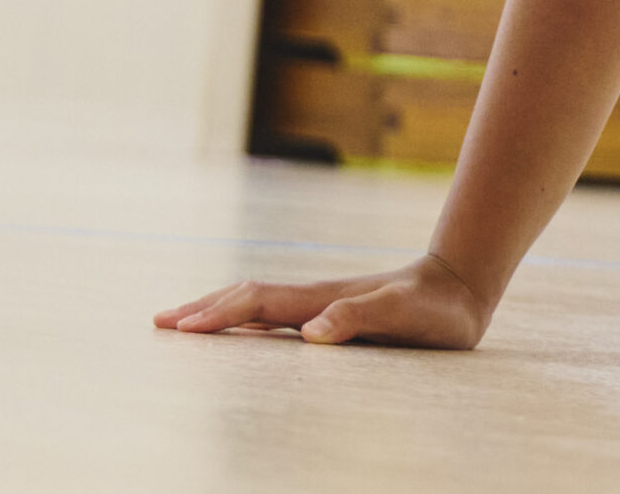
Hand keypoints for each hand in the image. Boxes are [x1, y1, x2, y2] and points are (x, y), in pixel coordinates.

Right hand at [153, 253, 488, 348]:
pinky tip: (240, 331)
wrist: (460, 286)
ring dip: (218, 311)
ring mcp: (321, 305)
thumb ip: (359, 319)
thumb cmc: (434, 308)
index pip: (257, 303)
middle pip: (245, 297)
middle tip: (158, 323)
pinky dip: (245, 321)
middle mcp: (314, 299)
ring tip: (184, 322)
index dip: (218, 314)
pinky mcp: (332, 315)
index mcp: (321, 299)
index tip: (180, 328)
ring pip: (257, 304)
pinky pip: (276, 317)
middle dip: (202, 308)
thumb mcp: (401, 315)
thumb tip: (310, 333)